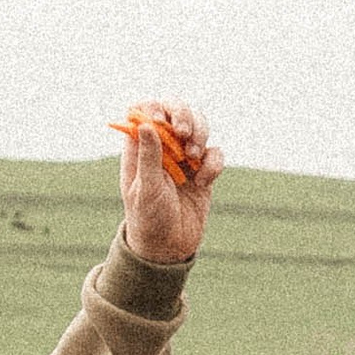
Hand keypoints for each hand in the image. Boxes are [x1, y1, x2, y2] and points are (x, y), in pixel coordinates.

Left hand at [115, 101, 220, 265]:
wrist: (169, 248)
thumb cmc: (147, 219)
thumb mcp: (145, 189)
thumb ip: (147, 157)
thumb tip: (144, 124)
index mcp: (140, 147)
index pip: (145, 109)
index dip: (155, 107)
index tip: (162, 122)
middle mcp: (163, 146)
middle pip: (176, 109)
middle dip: (184, 114)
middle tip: (184, 133)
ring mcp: (185, 156)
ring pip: (200, 125)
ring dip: (201, 133)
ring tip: (193, 158)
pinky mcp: (204, 170)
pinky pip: (215, 153)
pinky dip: (214, 163)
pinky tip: (204, 182)